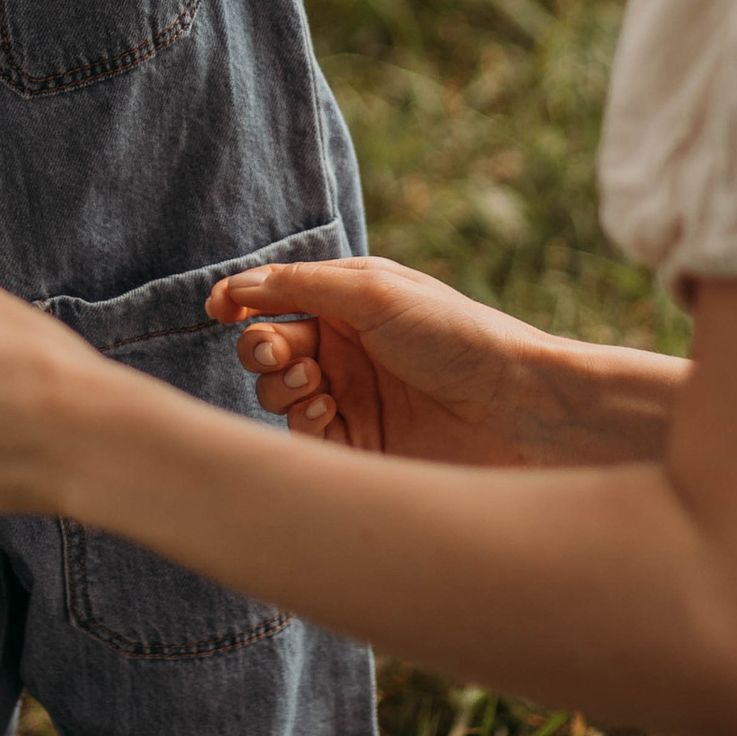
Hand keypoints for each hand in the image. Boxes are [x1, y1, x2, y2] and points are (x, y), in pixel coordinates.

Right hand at [209, 255, 545, 461]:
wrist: (517, 409)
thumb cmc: (456, 335)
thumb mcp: (374, 291)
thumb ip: (300, 286)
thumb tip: (236, 287)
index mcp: (351, 304)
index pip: (278, 300)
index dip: (242, 302)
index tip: (219, 309)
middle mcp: (347, 352)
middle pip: (269, 348)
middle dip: (261, 346)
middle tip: (281, 351)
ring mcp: (352, 400)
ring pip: (277, 394)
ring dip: (281, 385)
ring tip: (317, 384)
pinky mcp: (358, 449)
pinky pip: (302, 437)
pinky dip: (299, 421)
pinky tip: (324, 410)